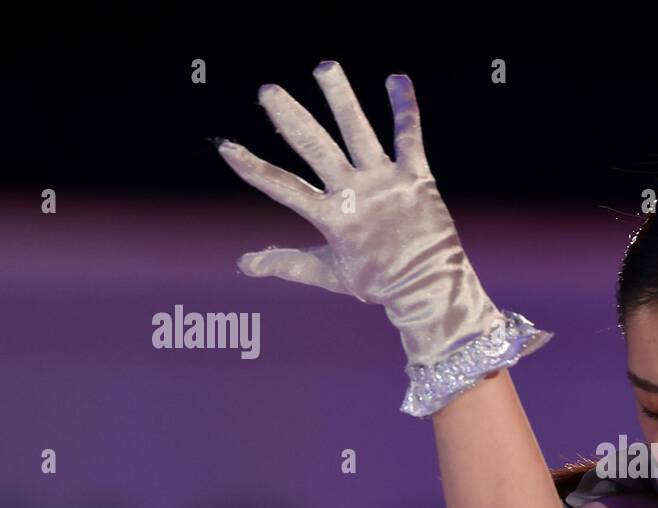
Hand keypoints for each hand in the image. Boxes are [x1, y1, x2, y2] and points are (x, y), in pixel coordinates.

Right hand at [217, 61, 501, 365]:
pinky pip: (409, 136)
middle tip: (268, 91)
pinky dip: (404, 108)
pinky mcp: (417, 177)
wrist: (430, 288)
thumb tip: (244, 264)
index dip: (254, 169)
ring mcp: (386, 182)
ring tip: (325, 67)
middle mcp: (356, 194)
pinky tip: (396, 78)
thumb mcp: (331, 276)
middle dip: (292, 118)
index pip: (284, 187)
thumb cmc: (380, 282)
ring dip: (341, 98)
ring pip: (359, 131)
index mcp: (333, 218)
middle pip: (316, 149)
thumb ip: (288, 263)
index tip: (227, 147)